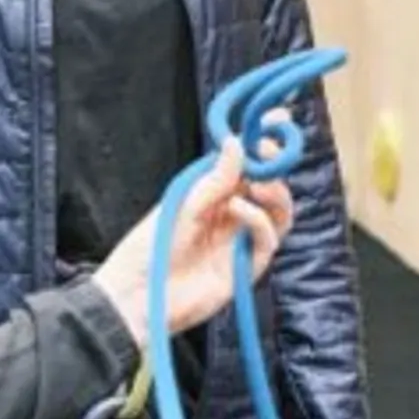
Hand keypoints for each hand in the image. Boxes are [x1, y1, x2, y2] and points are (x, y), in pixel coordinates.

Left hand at [94, 140, 295, 349]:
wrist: (140, 295)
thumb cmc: (150, 247)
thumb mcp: (183, 204)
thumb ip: (215, 178)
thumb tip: (236, 142)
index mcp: (212, 194)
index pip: (246, 165)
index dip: (262, 145)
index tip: (276, 123)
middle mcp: (232, 215)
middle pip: (269, 187)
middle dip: (273, 167)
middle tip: (267, 154)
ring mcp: (242, 241)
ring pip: (278, 213)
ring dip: (275, 193)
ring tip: (259, 185)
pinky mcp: (248, 267)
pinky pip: (268, 239)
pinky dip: (259, 219)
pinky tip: (237, 209)